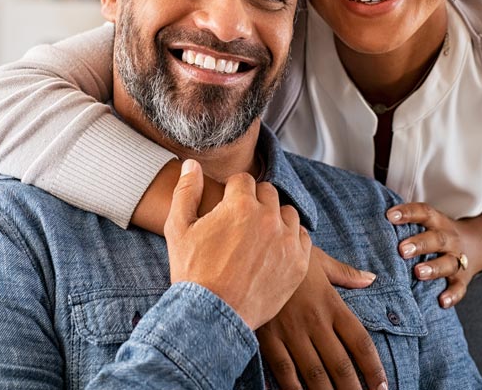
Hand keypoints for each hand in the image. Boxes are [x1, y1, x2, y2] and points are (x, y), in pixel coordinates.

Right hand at [165, 159, 311, 329]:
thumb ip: (185, 191)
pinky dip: (291, 239)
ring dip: (275, 218)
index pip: (243, 180)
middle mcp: (268, 217)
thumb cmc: (192, 272)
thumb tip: (191, 164)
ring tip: (258, 236)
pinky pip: (303, 238)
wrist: (210, 317)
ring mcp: (286, 240)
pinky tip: (275, 249)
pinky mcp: (299, 263)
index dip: (232, 191)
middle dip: (254, 201)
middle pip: (268, 193)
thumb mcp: (178, 228)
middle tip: (241, 223)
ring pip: (287, 213)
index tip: (226, 206)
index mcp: (240, 204)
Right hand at [257, 247, 387, 389]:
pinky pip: (284, 371)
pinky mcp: (269, 338)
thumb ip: (346, 274)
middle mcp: (315, 321)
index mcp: (331, 303)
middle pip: (340, 365)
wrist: (254, 251)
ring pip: (315, 374)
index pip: (360, 342)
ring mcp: (291, 332)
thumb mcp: (320, 261)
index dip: (373, 367)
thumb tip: (370, 279)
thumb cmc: (290, 256)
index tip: (382, 385)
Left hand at [387, 203, 481, 308]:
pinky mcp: (463, 279)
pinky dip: (452, 295)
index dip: (408, 213)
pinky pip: (460, 288)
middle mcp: (449, 239)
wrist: (477, 244)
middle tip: (402, 250)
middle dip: (420, 244)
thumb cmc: (437, 233)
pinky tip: (442, 301)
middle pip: (437, 239)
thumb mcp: (428, 222)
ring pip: (448, 263)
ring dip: (434, 268)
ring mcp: (458, 259)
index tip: (390, 216)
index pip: (424, 213)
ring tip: (418, 273)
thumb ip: (407, 223)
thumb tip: (370, 222)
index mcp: (437, 222)